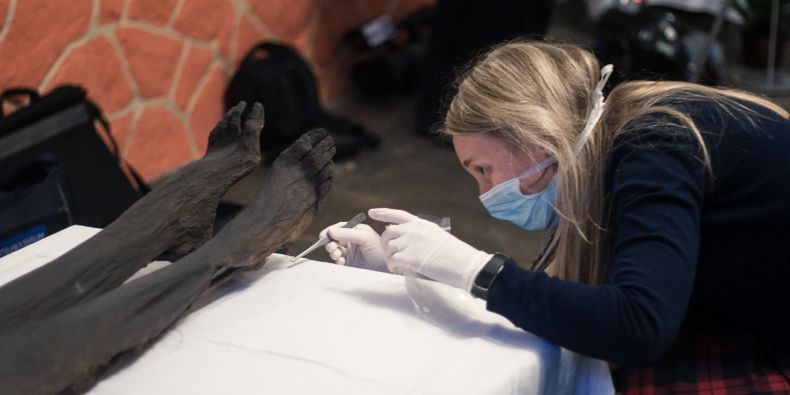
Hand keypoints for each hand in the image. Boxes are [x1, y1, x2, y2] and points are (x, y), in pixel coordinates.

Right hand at [320, 222, 387, 271]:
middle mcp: (351, 240)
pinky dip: (337, 261)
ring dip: (333, 252)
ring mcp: (349, 252)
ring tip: (337, 255)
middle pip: (333, 240)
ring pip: (334, 250)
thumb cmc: (379, 250)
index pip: (338, 228)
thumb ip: (347, 234)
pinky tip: (342, 262)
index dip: (330, 231)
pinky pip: (337, 261)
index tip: (325, 235)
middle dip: (330, 243)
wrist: (386, 268)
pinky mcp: (348, 263)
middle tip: (332, 247)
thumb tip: (330, 231)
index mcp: (355, 230)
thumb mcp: (365, 237)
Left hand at [369, 208, 491, 290]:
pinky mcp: (409, 257)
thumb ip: (421, 236)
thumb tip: (409, 242)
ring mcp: (411, 242)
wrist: (465, 264)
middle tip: (389, 254)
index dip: (384, 213)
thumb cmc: (456, 254)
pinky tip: (398, 269)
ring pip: (388, 247)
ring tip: (396, 264)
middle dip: (385, 244)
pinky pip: (392, 260)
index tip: (372, 212)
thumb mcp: (438, 236)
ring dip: (389, 257)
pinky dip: (392, 265)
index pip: (398, 215)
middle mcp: (414, 230)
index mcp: (422, 224)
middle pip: (388, 233)